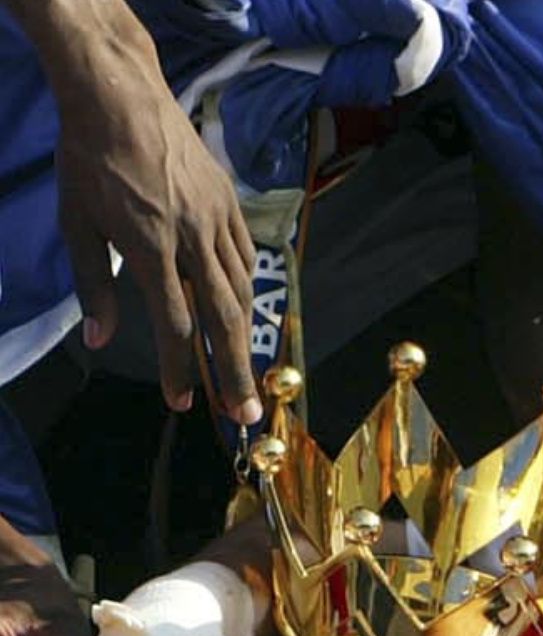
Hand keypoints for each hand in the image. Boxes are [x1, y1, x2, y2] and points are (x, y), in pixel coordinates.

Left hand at [54, 52, 260, 422]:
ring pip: (241, 291)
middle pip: (223, 319)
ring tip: (248, 373)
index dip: (180, 369)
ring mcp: (217, 219)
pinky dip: (245, 289)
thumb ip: (94, 286)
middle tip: (244, 415)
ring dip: (245, 338)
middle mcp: (192, 237)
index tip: (182, 402)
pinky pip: (246, 257)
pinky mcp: (229, 203)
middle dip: (234, 372)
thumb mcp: (77, 224)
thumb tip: (103, 341)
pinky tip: (241, 309)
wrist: (120, 96)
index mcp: (150, 246)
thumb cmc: (88, 160)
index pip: (175, 324)